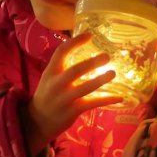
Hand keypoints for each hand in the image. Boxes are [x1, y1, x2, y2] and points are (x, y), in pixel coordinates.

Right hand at [22, 33, 122, 155]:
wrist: (37, 121)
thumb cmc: (48, 95)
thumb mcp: (50, 78)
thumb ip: (63, 67)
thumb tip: (85, 52)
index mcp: (51, 72)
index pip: (61, 52)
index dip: (75, 42)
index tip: (89, 35)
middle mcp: (57, 84)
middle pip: (75, 70)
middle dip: (92, 63)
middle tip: (107, 56)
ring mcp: (65, 98)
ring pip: (85, 87)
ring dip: (101, 80)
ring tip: (113, 73)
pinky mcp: (73, 111)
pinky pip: (92, 103)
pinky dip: (107, 100)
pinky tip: (119, 97)